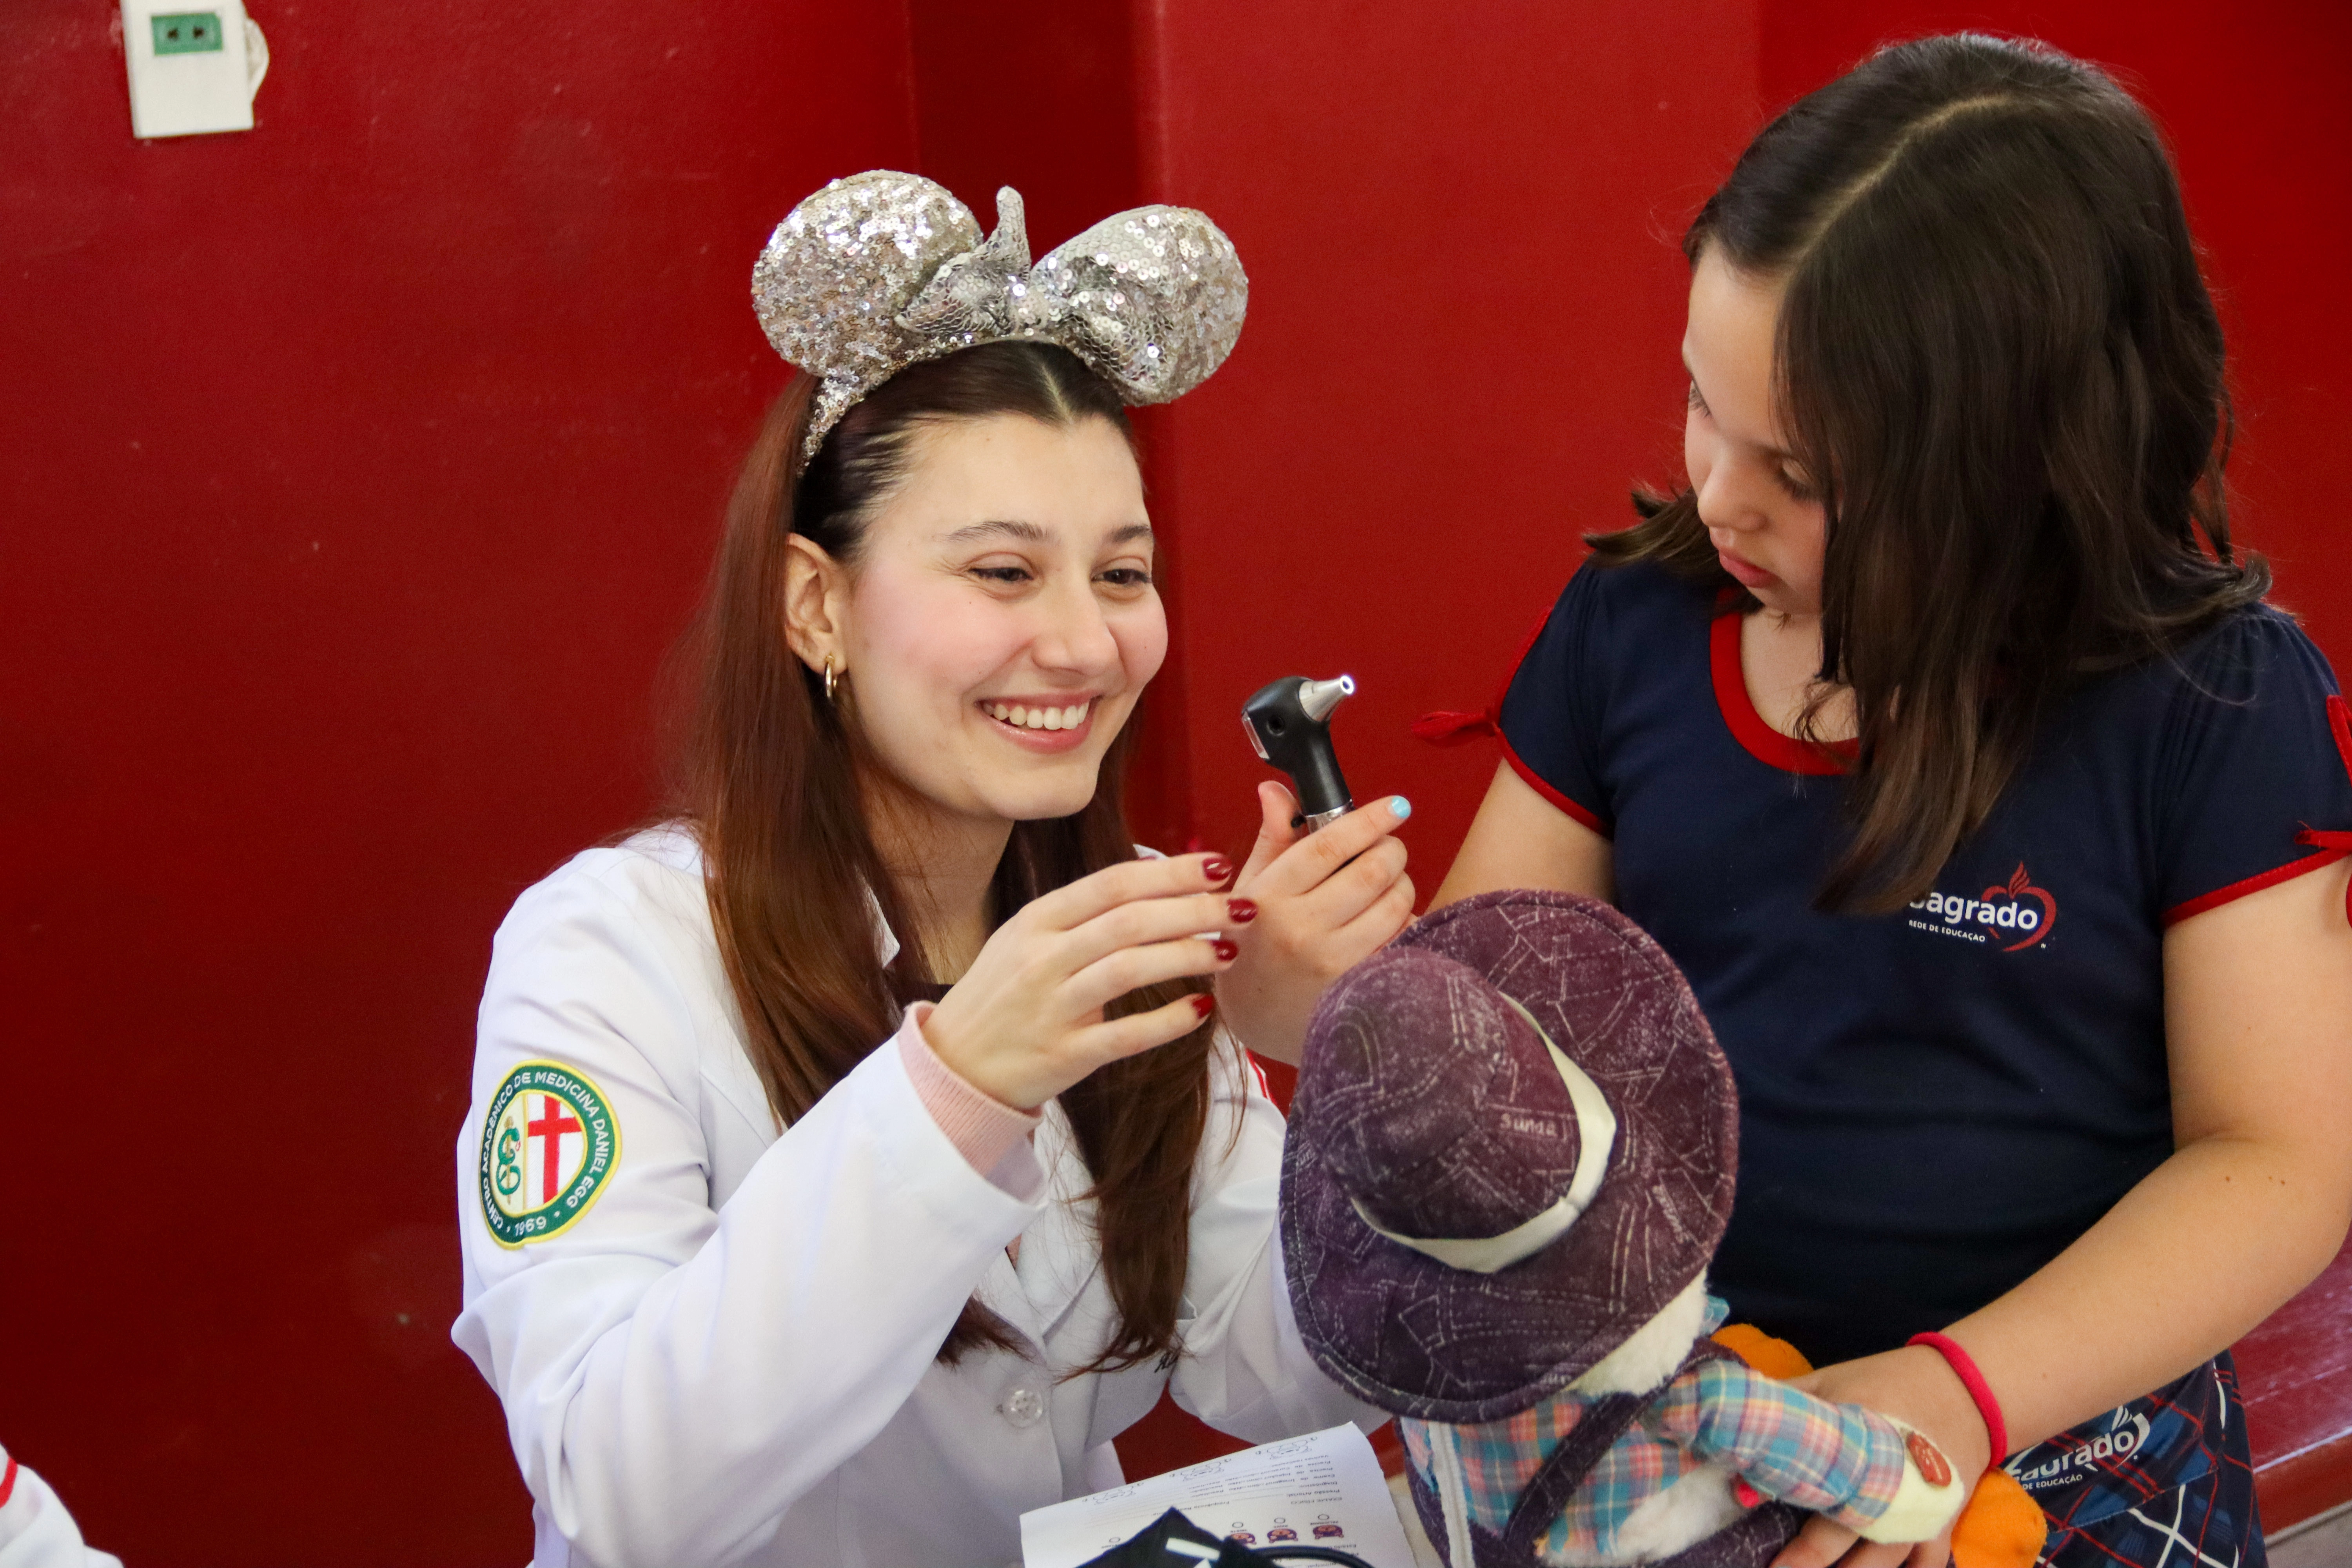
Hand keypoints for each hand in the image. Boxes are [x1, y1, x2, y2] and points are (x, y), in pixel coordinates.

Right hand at [923, 853, 1241, 1109]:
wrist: (955, 1066)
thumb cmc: (1002, 996)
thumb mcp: (1025, 939)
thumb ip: (1082, 912)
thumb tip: (1154, 876)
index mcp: (1035, 921)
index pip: (1111, 884)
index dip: (1170, 872)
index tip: (1217, 864)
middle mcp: (1042, 958)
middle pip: (1129, 921)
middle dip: (1193, 909)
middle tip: (1239, 907)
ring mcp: (1052, 1008)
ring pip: (1130, 969)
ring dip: (1187, 956)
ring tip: (1229, 951)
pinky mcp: (1064, 1055)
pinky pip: (1126, 1035)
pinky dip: (1168, 1022)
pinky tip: (1202, 1010)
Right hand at [1212, 783, 1415, 1063]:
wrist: (1255, 1018)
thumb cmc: (1253, 946)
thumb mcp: (1250, 889)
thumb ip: (1272, 839)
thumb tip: (1276, 791)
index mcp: (1269, 898)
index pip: (1328, 844)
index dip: (1369, 818)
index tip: (1395, 805)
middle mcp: (1299, 930)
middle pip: (1373, 870)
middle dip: (1391, 850)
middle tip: (1387, 848)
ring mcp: (1331, 963)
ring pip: (1395, 904)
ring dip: (1402, 885)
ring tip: (1385, 886)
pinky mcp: (1356, 986)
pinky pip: (1401, 940)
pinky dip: (1404, 922)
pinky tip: (1386, 920)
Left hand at [1771, 1346, 1990, 1566]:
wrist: (1966, 1388)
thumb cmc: (1887, 1383)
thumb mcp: (1832, 1381)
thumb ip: (1785, 1404)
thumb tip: (1733, 1435)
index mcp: (1855, 1449)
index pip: (1812, 1495)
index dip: (1787, 1531)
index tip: (1765, 1560)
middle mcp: (1887, 1489)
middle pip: (1842, 1543)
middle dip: (1809, 1563)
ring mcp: (1918, 1512)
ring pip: (1880, 1564)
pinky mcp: (1942, 1525)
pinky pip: (1924, 1566)